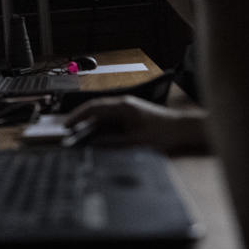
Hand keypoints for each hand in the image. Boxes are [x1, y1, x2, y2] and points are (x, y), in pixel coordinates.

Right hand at [64, 95, 207, 152]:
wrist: (181, 128)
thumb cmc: (162, 133)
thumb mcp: (135, 142)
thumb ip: (112, 143)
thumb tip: (93, 144)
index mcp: (123, 106)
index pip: (94, 107)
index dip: (78, 116)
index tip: (67, 125)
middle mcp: (122, 104)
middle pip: (95, 109)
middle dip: (80, 119)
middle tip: (67, 131)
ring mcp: (125, 109)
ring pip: (101, 114)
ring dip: (89, 124)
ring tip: (76, 135)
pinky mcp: (129, 115)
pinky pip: (109, 119)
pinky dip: (99, 127)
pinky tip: (94, 136)